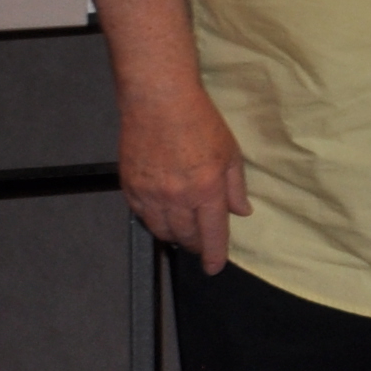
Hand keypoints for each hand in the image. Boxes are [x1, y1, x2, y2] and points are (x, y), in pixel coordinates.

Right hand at [117, 81, 249, 272]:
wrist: (158, 102)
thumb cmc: (200, 123)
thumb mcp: (230, 153)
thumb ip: (236, 187)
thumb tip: (241, 212)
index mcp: (207, 190)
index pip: (212, 234)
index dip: (214, 256)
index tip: (214, 268)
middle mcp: (178, 198)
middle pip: (185, 236)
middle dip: (195, 245)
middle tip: (201, 245)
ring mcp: (150, 194)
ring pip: (161, 230)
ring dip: (174, 236)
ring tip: (183, 233)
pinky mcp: (130, 187)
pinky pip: (141, 216)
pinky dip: (153, 221)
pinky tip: (161, 217)